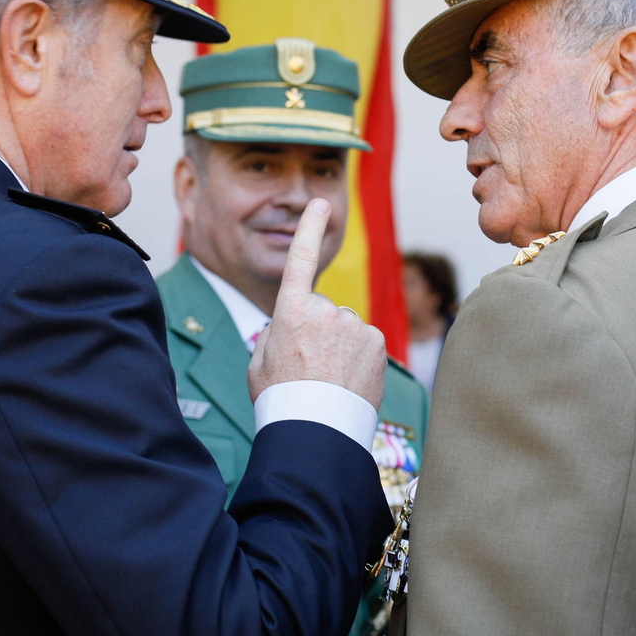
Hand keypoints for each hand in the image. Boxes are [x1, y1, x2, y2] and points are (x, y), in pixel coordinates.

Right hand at [248, 199, 386, 409]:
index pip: (300, 259)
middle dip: (318, 333)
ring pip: (346, 329)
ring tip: (328, 379)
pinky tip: (347, 381)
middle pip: (323, 312)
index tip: (321, 204)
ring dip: (340, 348)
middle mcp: (324, 309)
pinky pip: (364, 342)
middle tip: (309, 368)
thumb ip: (276, 331)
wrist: (316, 431)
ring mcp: (353, 324)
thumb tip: (294, 322)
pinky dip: (358, 359)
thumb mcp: (260, 360)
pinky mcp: (375, 340)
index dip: (310, 229)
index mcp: (289, 311)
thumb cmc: (280, 398)